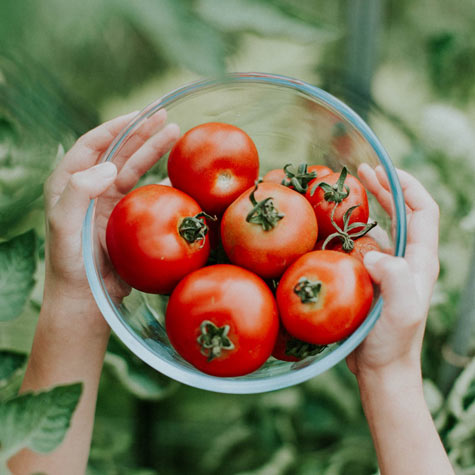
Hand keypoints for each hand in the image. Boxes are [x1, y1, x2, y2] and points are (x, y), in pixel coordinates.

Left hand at [43, 109, 179, 335]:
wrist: (87, 299)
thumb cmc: (71, 265)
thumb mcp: (64, 227)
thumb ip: (78, 192)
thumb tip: (109, 166)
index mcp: (69, 183)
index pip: (93, 145)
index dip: (116, 127)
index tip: (139, 114)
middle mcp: (90, 187)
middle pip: (119, 151)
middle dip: (141, 133)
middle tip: (165, 117)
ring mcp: (110, 203)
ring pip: (135, 168)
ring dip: (154, 151)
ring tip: (175, 134)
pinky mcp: (126, 218)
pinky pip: (147, 193)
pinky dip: (163, 183)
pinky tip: (178, 175)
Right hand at [346, 164, 439, 377]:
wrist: (381, 368)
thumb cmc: (393, 342)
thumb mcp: (401, 311)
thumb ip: (396, 278)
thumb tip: (374, 253)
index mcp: (421, 260)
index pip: (423, 211)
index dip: (408, 186)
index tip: (384, 171)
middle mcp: (408, 259)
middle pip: (402, 212)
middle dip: (385, 188)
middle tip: (360, 171)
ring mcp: (389, 268)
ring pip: (382, 227)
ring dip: (368, 205)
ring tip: (346, 192)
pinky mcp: (371, 278)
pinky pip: (363, 245)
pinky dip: (351, 230)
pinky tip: (334, 227)